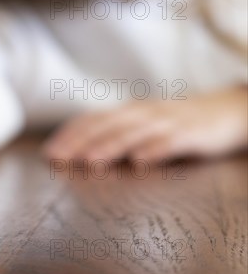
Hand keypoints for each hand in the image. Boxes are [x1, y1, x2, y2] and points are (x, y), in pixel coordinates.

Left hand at [42, 87, 247, 163]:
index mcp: (127, 112)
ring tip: (89, 161)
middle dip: (80, 142)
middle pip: (106, 126)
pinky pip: (171, 142)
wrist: (225, 111)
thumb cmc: (173, 124)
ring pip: (133, 133)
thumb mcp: (140, 125)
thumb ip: (112, 135)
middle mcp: (142, 113)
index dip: (68, 135)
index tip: (48, 153)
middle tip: (58, 158)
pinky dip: (154, 150)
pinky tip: (140, 162)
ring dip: (109, 146)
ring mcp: (167, 122)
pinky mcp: (192, 134)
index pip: (91, 121)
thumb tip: (75, 151)